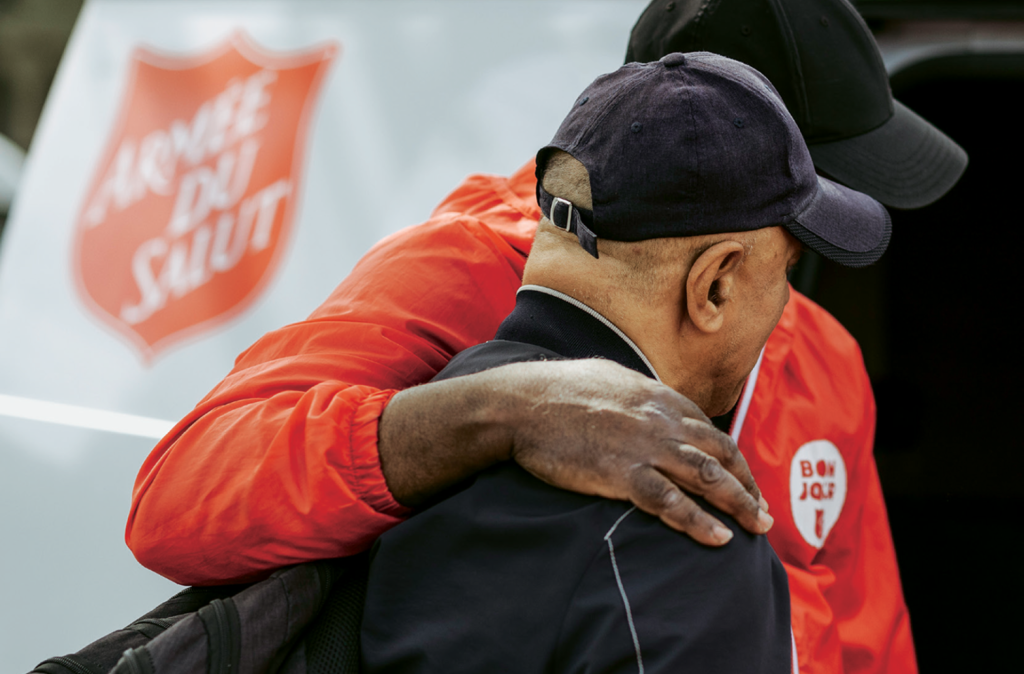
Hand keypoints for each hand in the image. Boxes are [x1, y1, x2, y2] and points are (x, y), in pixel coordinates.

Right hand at [379, 358, 770, 544]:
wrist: (523, 403)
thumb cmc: (558, 389)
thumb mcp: (610, 377)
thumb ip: (639, 393)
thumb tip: (650, 397)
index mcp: (659, 397)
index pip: (710, 430)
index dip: (733, 459)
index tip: (744, 480)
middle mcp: (662, 420)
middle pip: (720, 454)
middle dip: (748, 485)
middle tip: (763, 513)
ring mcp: (645, 446)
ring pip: (707, 477)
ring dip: (739, 504)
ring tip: (758, 528)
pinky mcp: (622, 473)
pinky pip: (671, 502)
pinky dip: (699, 521)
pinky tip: (719, 539)